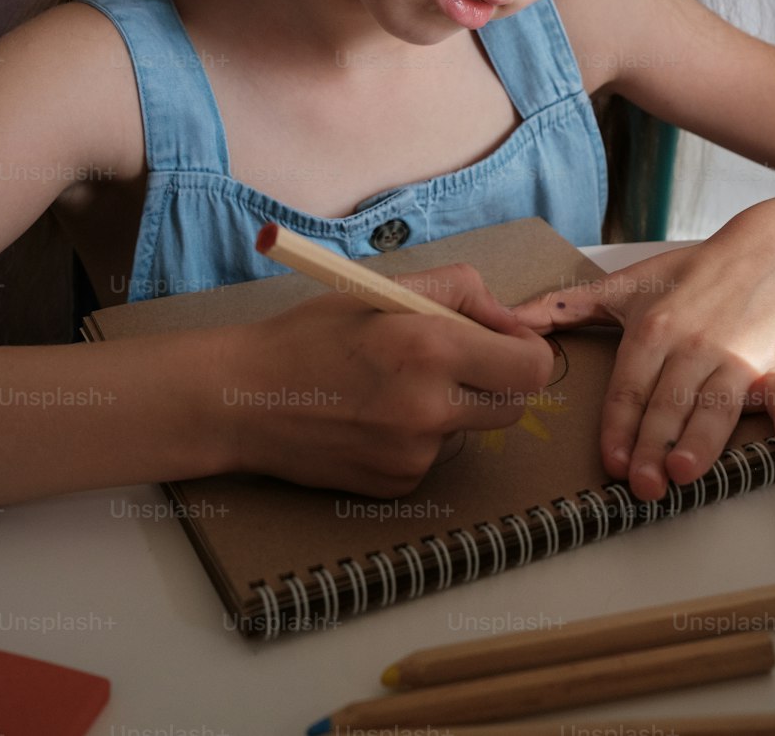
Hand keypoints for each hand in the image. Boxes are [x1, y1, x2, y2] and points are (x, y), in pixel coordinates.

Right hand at [215, 262, 555, 496]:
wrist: (243, 399)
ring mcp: (414, 455)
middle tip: (456, 359)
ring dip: (451, 407)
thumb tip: (508, 319)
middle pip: (512, 405)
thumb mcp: (383, 289)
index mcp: (430, 348)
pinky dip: (417, 436)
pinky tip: (372, 417)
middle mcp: (429, 408)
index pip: (530, 367)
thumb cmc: (310, 335)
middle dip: (496, 380)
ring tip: (392, 385)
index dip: (527, 351)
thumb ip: (458, 291)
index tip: (507, 341)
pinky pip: (432, 457)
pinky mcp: (396, 485)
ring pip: (469, 430)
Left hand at [509, 225, 774, 501]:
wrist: (765, 253)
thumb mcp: (625, 283)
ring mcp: (739, 359)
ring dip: (703, 440)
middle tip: (642, 485)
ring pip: (718, 406)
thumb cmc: (690, 274)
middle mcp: (694, 346)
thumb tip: (510, 321)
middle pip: (669, 402)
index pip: (630, 385)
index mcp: (655, 329)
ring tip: (686, 472)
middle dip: (653, 444)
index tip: (609, 461)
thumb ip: (566, 306)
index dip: (618, 425)